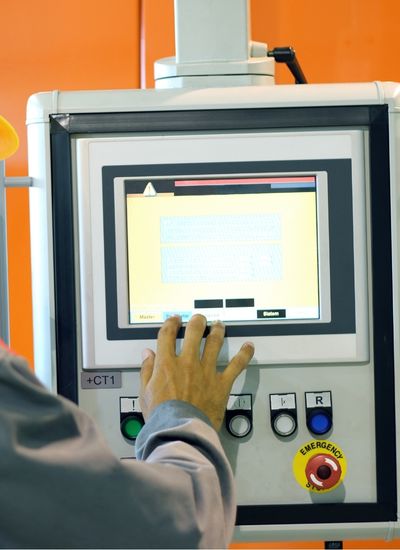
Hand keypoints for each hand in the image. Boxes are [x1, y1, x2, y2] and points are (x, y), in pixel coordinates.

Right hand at [139, 314, 254, 430]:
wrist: (180, 432)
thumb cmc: (162, 417)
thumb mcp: (145, 393)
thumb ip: (146, 371)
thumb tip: (147, 354)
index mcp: (167, 364)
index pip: (168, 335)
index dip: (171, 323)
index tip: (174, 320)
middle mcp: (188, 363)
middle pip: (194, 332)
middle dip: (197, 321)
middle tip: (199, 319)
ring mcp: (206, 372)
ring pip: (214, 342)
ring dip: (217, 330)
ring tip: (219, 325)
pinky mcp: (221, 384)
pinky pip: (237, 365)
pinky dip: (244, 354)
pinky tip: (248, 346)